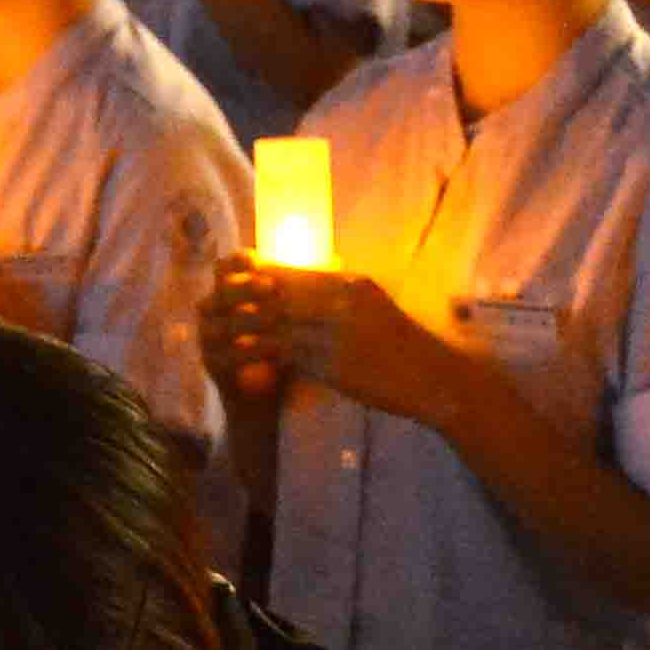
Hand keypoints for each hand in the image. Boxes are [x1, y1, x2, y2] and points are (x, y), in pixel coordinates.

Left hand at [208, 259, 464, 426]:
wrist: (434, 377)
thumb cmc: (403, 345)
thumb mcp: (374, 306)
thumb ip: (340, 294)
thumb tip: (308, 283)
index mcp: (349, 283)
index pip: (290, 272)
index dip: (256, 278)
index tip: (233, 286)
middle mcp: (341, 302)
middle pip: (276, 295)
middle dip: (242, 302)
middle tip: (215, 309)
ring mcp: (337, 333)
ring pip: (275, 325)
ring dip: (245, 330)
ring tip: (220, 336)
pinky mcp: (335, 365)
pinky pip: (287, 357)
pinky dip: (262, 358)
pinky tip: (244, 362)